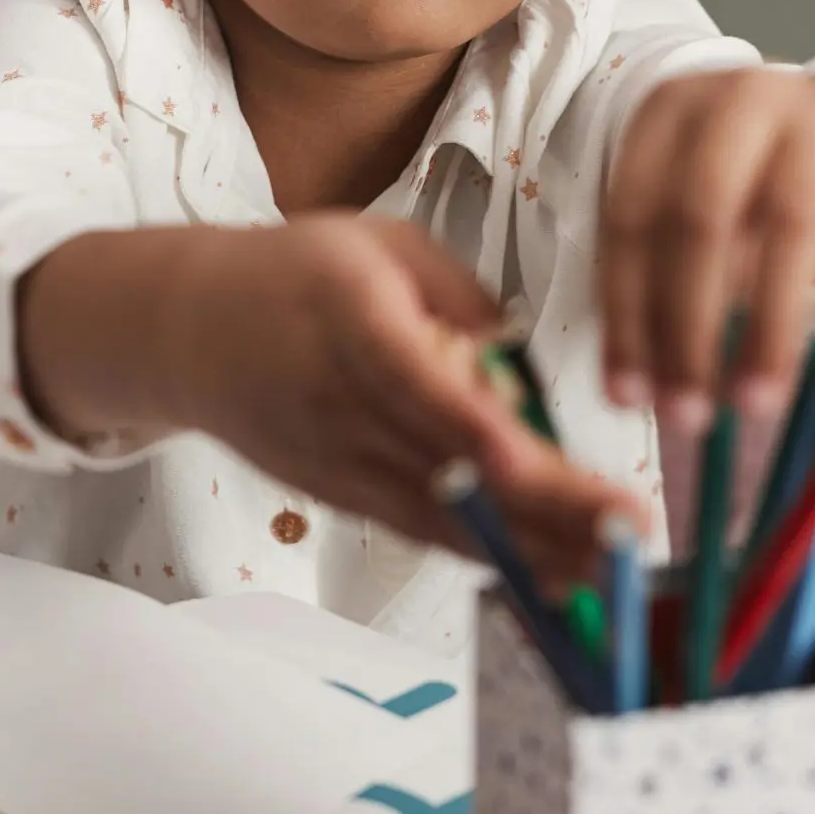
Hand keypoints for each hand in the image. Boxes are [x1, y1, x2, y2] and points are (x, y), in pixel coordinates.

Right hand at [22, 216, 645, 585]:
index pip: (413, 382)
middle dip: (543, 508)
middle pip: (444, 467)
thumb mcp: (382, 244)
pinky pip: (421, 530)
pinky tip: (552, 569)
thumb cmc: (295, 273)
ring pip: (438, 517)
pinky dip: (487, 554)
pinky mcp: (337, 496)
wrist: (187, 329)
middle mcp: (338, 400)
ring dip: (529, 549)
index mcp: (348, 319)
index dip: (472, 431)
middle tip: (627, 531)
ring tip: (612, 568)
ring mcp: (334, 459)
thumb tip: (523, 363)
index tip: (536, 464)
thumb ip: (460, 297)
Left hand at [595, 69, 814, 433]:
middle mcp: (738, 99)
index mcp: (670, 111)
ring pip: (790, 217)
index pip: (631, 216)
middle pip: (701, 215)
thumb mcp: (708, 211)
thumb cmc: (765, 186)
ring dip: (769, 323)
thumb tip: (649, 388)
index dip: (626, 311)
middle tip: (690, 414)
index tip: (628, 395)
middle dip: (687, 325)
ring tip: (757, 401)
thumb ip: (672, 278)